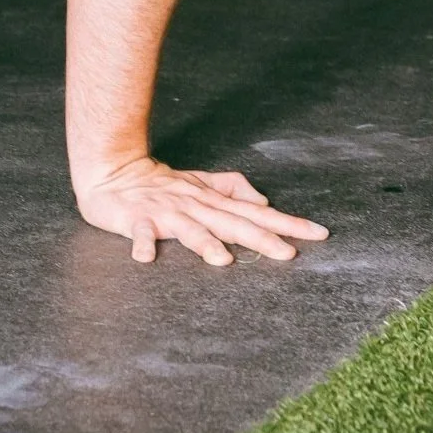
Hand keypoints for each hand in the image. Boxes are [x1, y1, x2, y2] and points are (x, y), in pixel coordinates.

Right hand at [74, 156, 328, 265]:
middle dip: (260, 239)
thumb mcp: (201, 183)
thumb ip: (233, 190)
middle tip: (288, 254)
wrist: (113, 171)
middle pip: (232, 223)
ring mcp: (166, 213)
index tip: (318, 233)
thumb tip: (264, 202)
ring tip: (222, 260)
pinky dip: (143, 244)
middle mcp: (194, 206)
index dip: (288, 223)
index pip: (256, 213)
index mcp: (212, 201)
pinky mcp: (137, 219)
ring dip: (204, 243)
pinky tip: (145, 258)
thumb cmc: (160, 182)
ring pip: (189, 229)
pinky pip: (140, 233)